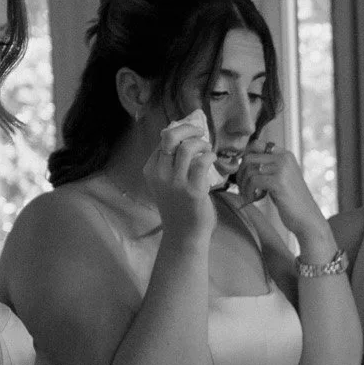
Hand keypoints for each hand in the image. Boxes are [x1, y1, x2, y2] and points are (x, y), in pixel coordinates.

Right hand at [144, 113, 217, 238]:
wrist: (184, 235)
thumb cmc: (180, 206)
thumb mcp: (168, 182)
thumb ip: (172, 162)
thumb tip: (185, 133)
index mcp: (151, 170)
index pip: (163, 141)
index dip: (179, 132)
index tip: (192, 135)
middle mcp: (159, 174)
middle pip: (170, 137)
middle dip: (188, 129)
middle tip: (200, 131)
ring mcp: (175, 183)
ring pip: (187, 147)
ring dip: (201, 143)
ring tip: (207, 150)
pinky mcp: (193, 191)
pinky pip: (201, 162)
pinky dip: (209, 156)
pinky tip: (212, 160)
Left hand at [224, 140, 331, 255]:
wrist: (307, 219)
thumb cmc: (291, 202)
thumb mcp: (280, 179)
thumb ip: (267, 168)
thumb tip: (242, 162)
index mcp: (285, 155)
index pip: (255, 145)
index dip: (244, 157)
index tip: (244, 173)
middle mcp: (284, 158)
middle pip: (249, 157)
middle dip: (240, 174)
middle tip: (243, 188)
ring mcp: (282, 169)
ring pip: (249, 170)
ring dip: (244, 186)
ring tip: (249, 196)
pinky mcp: (278, 181)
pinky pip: (253, 181)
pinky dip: (249, 192)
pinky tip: (254, 200)